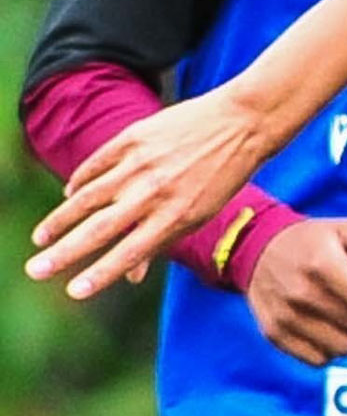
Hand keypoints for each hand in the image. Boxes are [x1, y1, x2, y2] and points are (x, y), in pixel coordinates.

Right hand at [25, 87, 280, 299]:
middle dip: (64, 253)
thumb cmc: (221, 177)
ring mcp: (140, 165)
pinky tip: (69, 196)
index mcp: (176, 216)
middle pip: (99, 230)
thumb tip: (130, 276)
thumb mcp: (200, 212)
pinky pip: (95, 166)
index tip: (75, 291)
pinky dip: (79, 182)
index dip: (101, 274)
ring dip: (60, 221)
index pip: (130, 253)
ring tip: (41, 239)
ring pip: (87, 198)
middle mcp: (154, 193)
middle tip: (36, 270)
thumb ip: (162, 240)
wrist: (241, 123)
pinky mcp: (132, 139)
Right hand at [245, 220, 346, 363]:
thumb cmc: (311, 241)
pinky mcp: (274, 334)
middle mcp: (300, 293)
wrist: (256, 250)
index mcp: (320, 264)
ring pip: (343, 347)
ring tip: (343, 316)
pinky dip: (328, 348)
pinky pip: (318, 359)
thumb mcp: (343, 229)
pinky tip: (326, 328)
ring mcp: (285, 316)